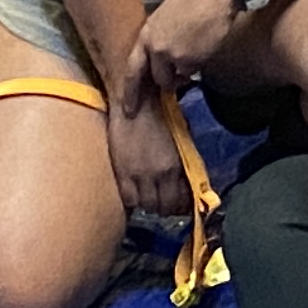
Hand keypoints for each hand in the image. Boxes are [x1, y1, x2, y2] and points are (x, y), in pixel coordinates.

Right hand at [101, 82, 189, 219]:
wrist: (135, 100)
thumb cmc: (163, 115)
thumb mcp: (182, 139)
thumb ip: (184, 162)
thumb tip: (187, 180)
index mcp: (174, 166)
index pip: (180, 201)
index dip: (183, 206)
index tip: (183, 203)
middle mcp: (156, 175)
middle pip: (163, 208)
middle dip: (167, 208)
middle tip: (167, 201)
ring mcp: (136, 176)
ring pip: (145, 206)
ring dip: (151, 205)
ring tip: (152, 197)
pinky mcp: (120, 172)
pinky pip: (128, 199)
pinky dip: (134, 201)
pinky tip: (137, 193)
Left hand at [132, 0, 244, 94]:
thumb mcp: (169, 12)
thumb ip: (163, 33)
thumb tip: (167, 48)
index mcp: (147, 33)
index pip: (132, 69)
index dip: (130, 92)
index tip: (129, 109)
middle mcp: (155, 47)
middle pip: (158, 79)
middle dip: (170, 80)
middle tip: (181, 80)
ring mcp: (173, 54)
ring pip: (180, 75)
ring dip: (188, 69)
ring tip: (200, 46)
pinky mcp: (193, 58)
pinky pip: (196, 69)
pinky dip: (202, 61)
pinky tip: (208, 42)